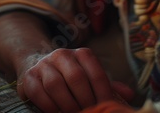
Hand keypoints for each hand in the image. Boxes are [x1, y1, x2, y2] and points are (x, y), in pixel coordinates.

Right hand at [16, 48, 135, 112]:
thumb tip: (129, 95)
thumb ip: (107, 86)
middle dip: (84, 100)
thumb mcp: (89, 78)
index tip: (105, 106)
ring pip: (55, 83)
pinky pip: (38, 91)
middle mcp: (62, 55)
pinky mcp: (29, 76)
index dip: (103, 92)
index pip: (96, 72)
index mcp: (82, 54)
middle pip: (76, 77)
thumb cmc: (69, 77)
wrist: (37, 66)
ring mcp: (44, 64)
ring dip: (66, 104)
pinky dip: (48, 105)